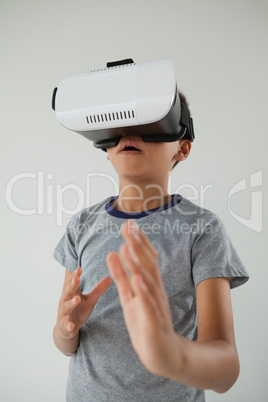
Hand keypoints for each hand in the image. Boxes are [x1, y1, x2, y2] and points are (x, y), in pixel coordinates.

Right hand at [56, 267, 111, 339]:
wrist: (67, 328)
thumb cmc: (79, 310)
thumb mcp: (90, 300)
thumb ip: (98, 290)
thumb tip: (110, 278)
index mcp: (72, 293)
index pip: (72, 281)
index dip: (75, 274)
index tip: (80, 268)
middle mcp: (65, 301)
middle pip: (68, 291)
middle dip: (72, 285)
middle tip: (76, 278)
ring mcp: (64, 313)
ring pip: (66, 307)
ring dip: (71, 303)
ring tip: (77, 299)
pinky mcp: (65, 325)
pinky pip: (66, 325)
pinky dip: (68, 325)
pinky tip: (71, 325)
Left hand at [107, 220, 178, 377]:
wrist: (163, 354)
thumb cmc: (145, 323)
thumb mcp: (128, 296)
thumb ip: (120, 274)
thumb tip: (113, 251)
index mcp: (148, 284)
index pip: (144, 258)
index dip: (137, 241)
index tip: (128, 224)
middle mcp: (154, 291)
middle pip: (147, 265)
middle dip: (138, 245)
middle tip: (129, 226)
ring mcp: (155, 306)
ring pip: (147, 281)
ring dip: (138, 263)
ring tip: (128, 247)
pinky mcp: (152, 322)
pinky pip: (148, 305)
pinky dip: (143, 291)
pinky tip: (136, 278)